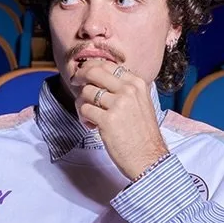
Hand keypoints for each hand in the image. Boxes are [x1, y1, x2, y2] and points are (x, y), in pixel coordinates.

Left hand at [76, 61, 169, 182]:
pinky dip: (83, 118)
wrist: (148, 158)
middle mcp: (128, 90)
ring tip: (90, 116)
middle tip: (74, 83)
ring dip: (81, 103)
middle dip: (79, 76)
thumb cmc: (142, 134)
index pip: (108, 65)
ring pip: (86, 92)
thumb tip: (99, 76)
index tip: (84, 74)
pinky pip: (84, 109)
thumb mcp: (140, 102)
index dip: (91, 67)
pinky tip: (92, 126)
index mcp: (137, 83)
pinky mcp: (108, 120)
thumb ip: (124, 88)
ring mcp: (118, 104)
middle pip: (94, 72)